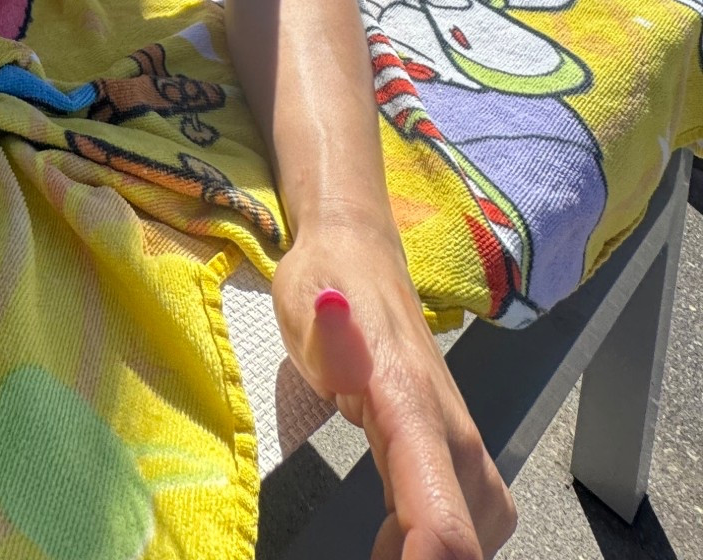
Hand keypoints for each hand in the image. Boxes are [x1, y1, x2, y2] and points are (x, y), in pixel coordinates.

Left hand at [271, 221, 515, 557]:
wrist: (359, 253)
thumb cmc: (326, 280)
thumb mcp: (306, 300)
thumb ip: (325, 336)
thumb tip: (335, 318)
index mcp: (411, 406)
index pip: (441, 517)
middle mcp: (450, 432)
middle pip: (468, 538)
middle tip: (364, 551)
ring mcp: (459, 441)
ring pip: (478, 532)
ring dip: (434, 551)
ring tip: (374, 548)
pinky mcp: (454, 448)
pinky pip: (467, 517)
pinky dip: (435, 541)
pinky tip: (390, 541)